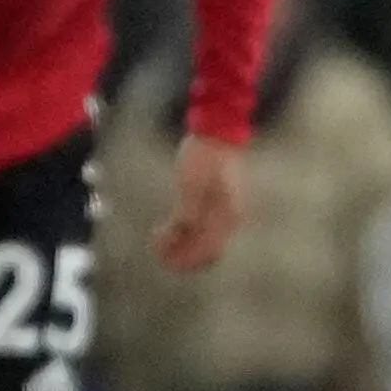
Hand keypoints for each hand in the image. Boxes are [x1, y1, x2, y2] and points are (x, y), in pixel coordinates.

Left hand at [155, 132, 247, 272]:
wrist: (216, 130)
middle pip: (209, 250)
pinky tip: (170, 228)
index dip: (185, 260)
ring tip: (161, 243)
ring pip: (206, 240)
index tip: (162, 259)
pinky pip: (204, 226)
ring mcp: (227, 210)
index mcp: (227, 216)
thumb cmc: (203, 156)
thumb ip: (186, 215)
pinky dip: (187, 232)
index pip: (209, 252)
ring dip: (184, 246)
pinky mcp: (219, 202)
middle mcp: (231, 218)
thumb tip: (177, 240)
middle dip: (184, 257)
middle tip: (159, 255)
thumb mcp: (190, 186)